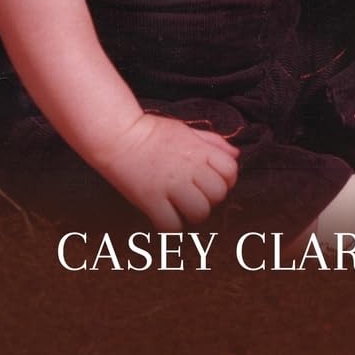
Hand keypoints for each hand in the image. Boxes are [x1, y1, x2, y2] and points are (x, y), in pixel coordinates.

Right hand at [94, 112, 238, 229]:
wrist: (118, 135)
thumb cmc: (152, 132)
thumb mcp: (186, 129)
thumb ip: (213, 141)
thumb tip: (236, 154)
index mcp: (198, 149)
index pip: (230, 171)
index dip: (225, 179)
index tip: (211, 180)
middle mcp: (188, 167)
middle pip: (218, 194)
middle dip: (210, 198)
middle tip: (195, 194)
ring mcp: (170, 185)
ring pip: (200, 212)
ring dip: (192, 213)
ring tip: (180, 206)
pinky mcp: (150, 200)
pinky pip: (172, 225)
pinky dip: (171, 225)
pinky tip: (164, 215)